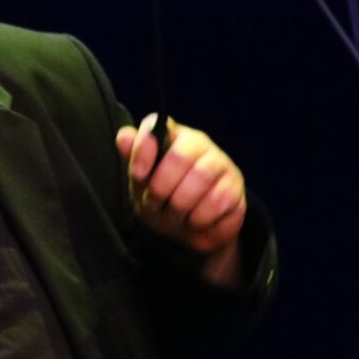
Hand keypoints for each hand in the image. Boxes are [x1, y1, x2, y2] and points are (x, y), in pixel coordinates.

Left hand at [116, 114, 246, 286]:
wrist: (190, 233)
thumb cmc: (163, 201)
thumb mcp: (142, 184)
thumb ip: (134, 160)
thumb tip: (123, 136)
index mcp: (171, 137)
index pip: (156, 125)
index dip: (144, 149)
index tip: (138, 174)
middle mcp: (198, 143)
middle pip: (179, 156)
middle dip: (161, 188)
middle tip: (156, 203)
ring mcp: (220, 163)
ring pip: (199, 179)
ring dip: (179, 206)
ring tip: (176, 214)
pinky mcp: (235, 186)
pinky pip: (216, 201)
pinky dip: (199, 218)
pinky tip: (196, 219)